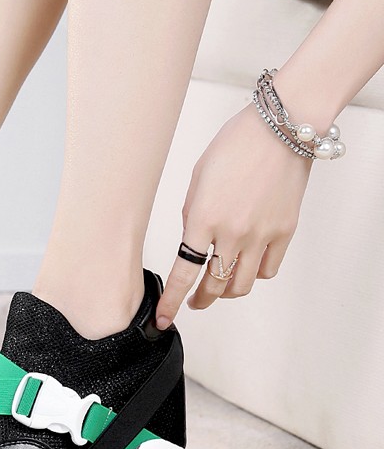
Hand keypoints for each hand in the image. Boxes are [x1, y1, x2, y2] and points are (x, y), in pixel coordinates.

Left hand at [156, 102, 311, 328]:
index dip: (171, 300)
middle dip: (199, 300)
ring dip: (225, 293)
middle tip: (192, 303)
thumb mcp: (197, 179)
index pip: (183, 273)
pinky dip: (255, 274)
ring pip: (242, 285)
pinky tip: (246, 268)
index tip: (163, 318)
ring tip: (217, 290)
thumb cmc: (234, 147)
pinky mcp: (285, 232)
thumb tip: (193, 240)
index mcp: (203, 219)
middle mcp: (232, 233)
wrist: (279, 131)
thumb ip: (192, 215)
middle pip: (213, 286)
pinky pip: (268, 269)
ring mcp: (261, 236)